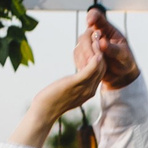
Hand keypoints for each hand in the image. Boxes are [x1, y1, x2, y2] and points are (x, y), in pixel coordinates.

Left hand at [7, 31, 103, 147]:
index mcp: (88, 91)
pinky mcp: (77, 83)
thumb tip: (71, 81)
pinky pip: (91, 68)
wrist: (43, 112)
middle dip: (102, 50)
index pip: (100, 72)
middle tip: (98, 35)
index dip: (101, 57)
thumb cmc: (51, 102)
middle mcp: (90, 90)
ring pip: (99, 66)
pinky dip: (95, 57)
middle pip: (103, 68)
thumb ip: (73, 85)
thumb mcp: (67, 92)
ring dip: (99, 50)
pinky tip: (94, 47)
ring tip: (96, 36)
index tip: (97, 44)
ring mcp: (85, 88)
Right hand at [87, 9, 138, 88]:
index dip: (92, 16)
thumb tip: (101, 43)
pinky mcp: (82, 55)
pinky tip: (89, 70)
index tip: (89, 22)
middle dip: (88, 48)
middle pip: (85, 35)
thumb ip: (113, 49)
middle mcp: (95, 34)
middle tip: (92, 59)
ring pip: (79, 47)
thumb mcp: (123, 54)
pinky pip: (77, 57)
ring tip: (94, 68)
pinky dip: (82, 64)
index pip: (96, 15)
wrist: (120, 75)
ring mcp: (87, 45)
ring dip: (85, 58)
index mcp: (106, 28)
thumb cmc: (125, 60)